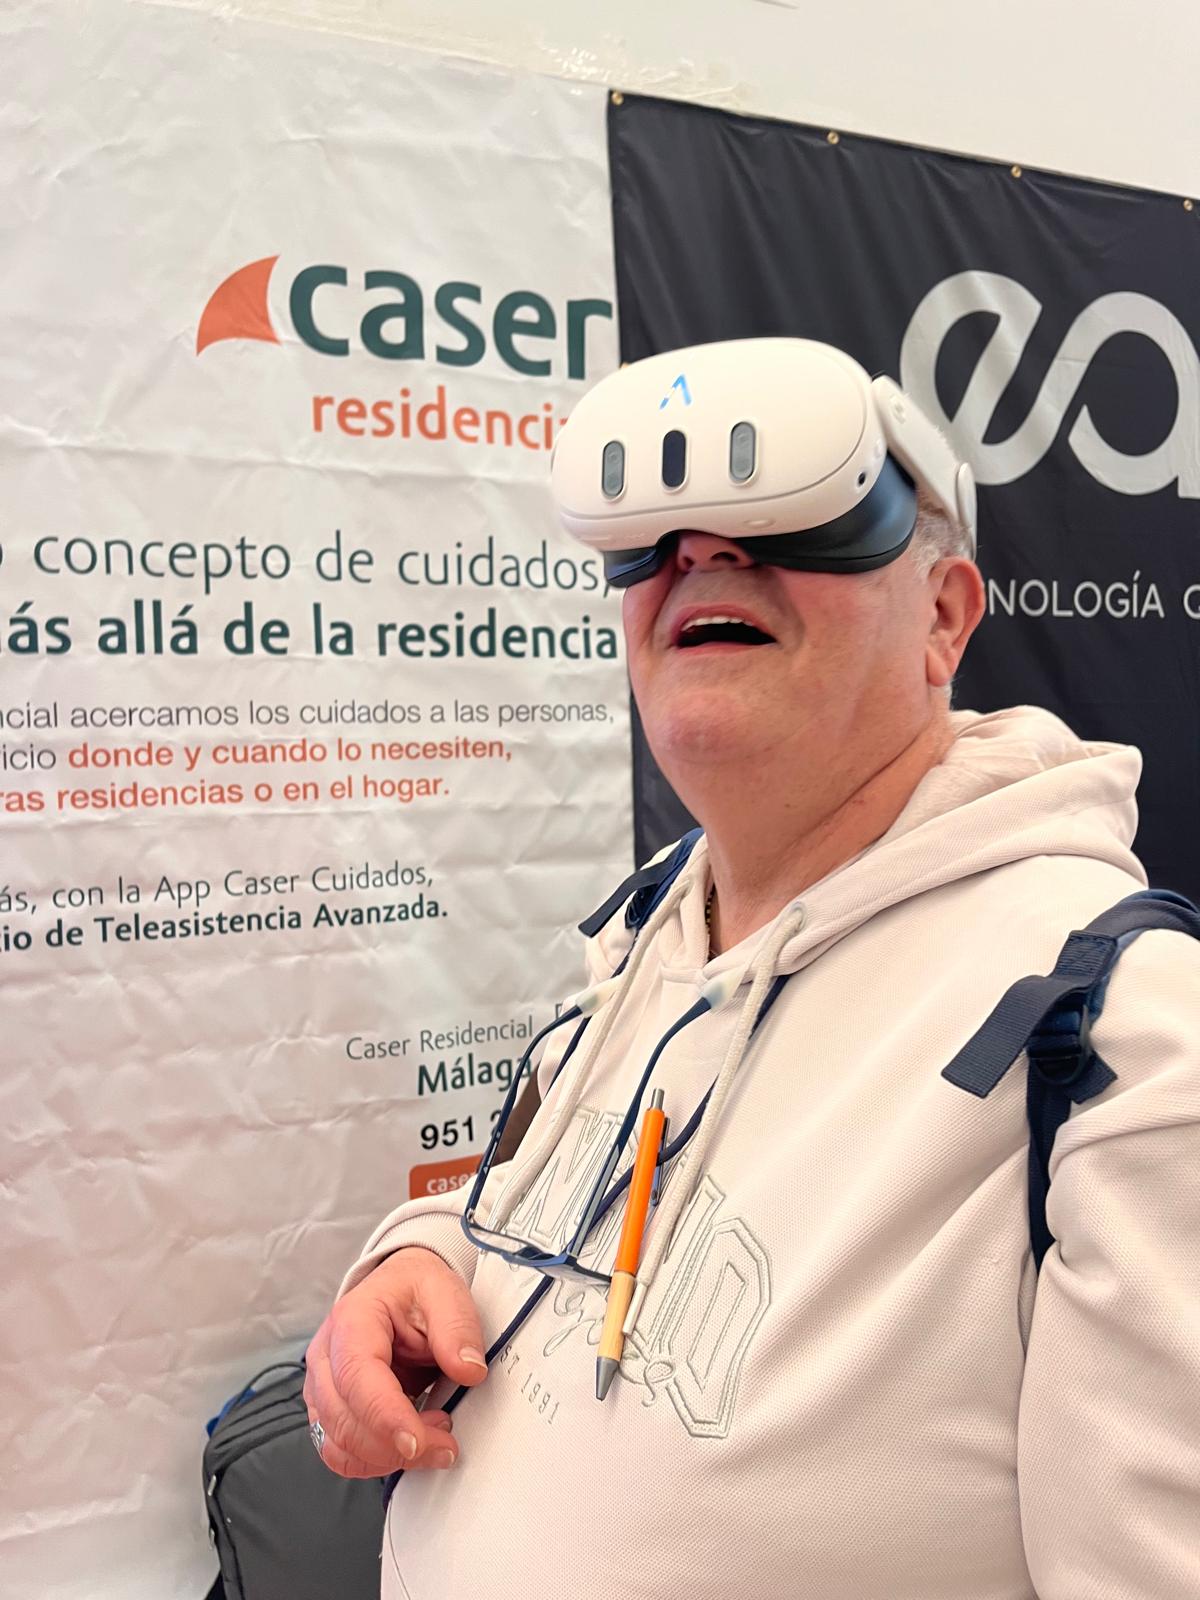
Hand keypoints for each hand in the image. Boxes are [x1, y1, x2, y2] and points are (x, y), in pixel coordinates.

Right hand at [304, 1247, 487, 1478]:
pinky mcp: (330, 1408)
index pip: (356, 1377)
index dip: (384, 1416)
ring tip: (434, 1440)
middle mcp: (326, 1355)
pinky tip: (409, 1446)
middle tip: (446, 1442)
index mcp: (352, 1320)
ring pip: (339, 1444)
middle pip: (345, 1419)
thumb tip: (469, 1370)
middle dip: (396, 1445)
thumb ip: (458, 1329)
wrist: (401, 1287)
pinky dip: (374, 1460)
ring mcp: (323, 1385)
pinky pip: (340, 1451)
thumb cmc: (416, 1288)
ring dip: (387, 1457)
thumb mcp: (446, 1293)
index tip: (418, 1442)